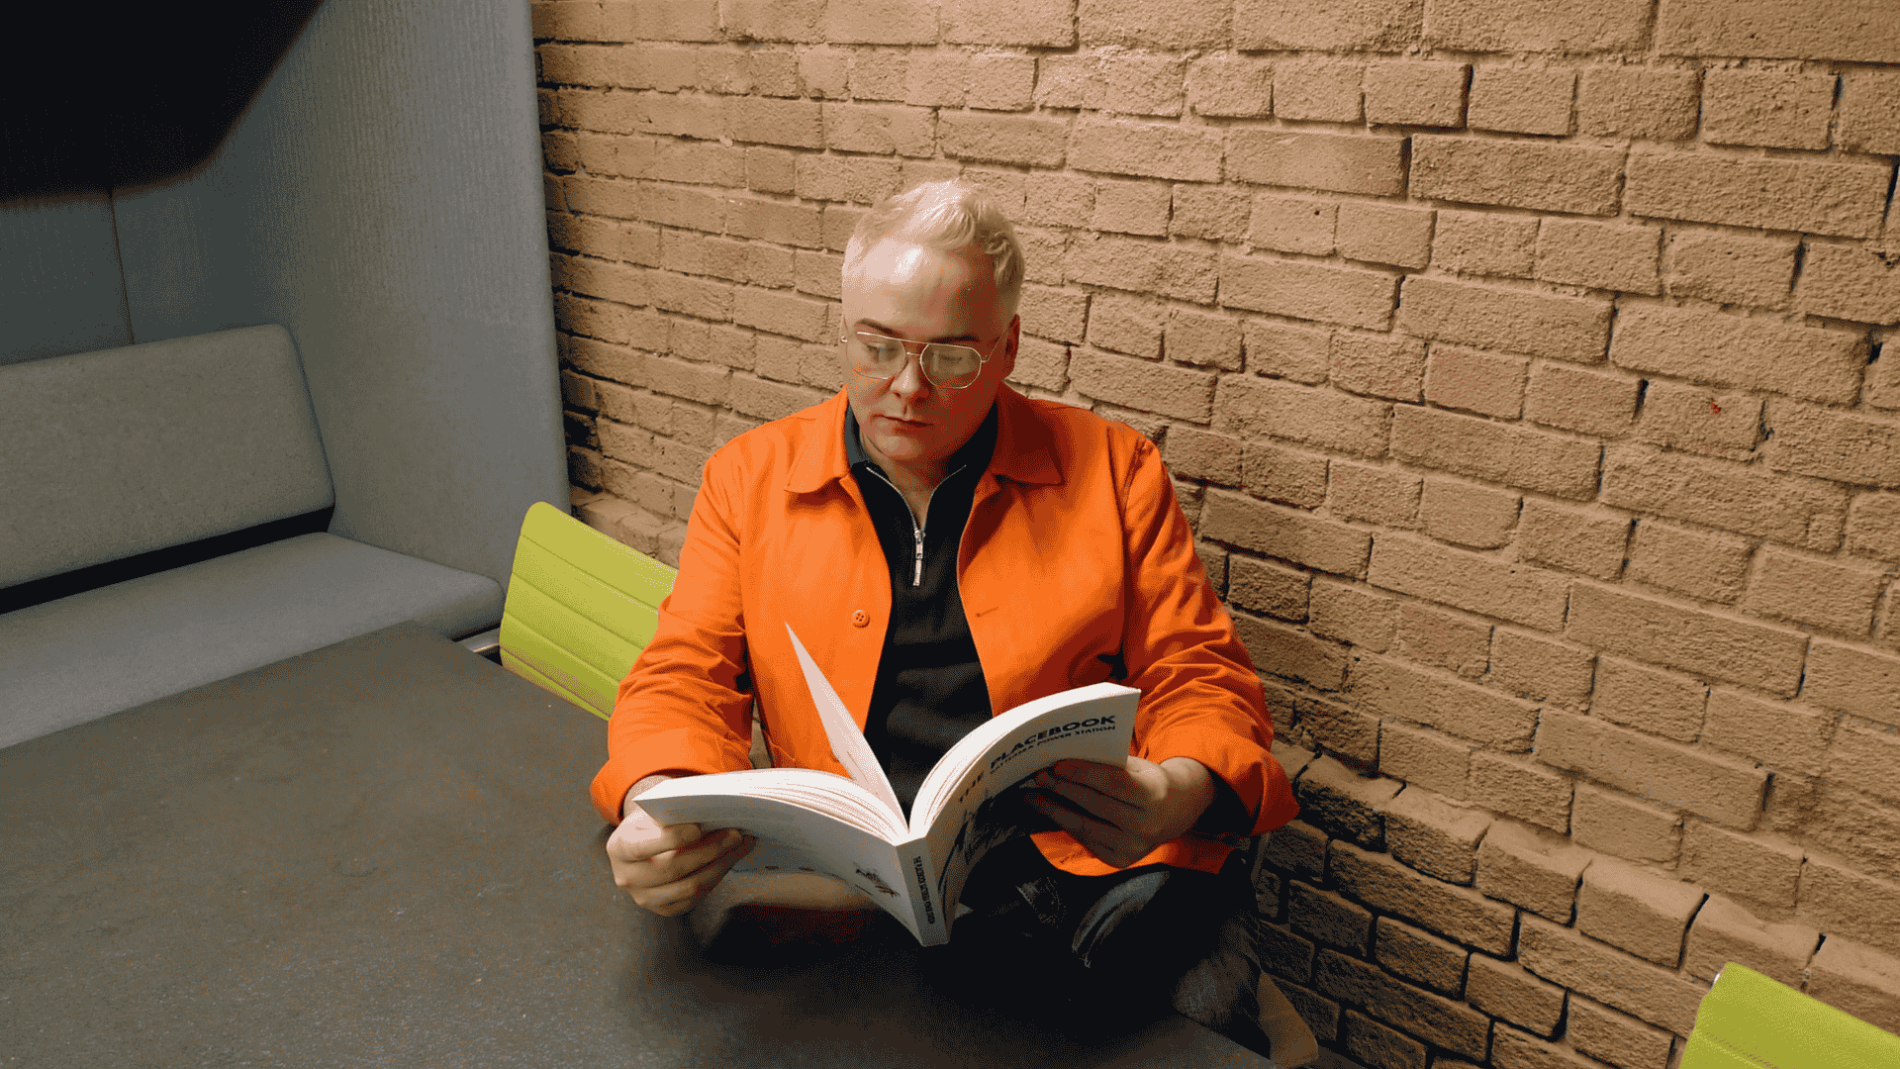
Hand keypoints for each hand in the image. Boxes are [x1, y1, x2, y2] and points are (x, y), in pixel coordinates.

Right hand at [606, 785, 755, 916]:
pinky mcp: (663, 909)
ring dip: (720, 865)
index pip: (643, 846)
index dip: (672, 839)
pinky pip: (694, 898)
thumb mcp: (654, 812)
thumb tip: (715, 813)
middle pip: (672, 868)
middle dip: (709, 850)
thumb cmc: (652, 822)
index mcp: (619, 847)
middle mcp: (627, 877)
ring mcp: (644, 897)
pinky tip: (729, 861)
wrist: (643, 842)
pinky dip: (716, 878)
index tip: (698, 828)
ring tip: (739, 846)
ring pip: (689, 887)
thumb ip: (675, 814)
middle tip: (735, 835)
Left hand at [1024, 756, 1215, 868]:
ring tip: (1033, 797)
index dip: (1082, 773)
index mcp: (1152, 795)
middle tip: (1039, 777)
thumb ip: (1109, 764)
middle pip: (1094, 805)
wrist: (1173, 812)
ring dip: (1054, 810)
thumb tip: (1066, 759)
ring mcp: (1133, 847)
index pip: (1113, 782)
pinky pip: (1087, 840)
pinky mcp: (1120, 860)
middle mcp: (1145, 825)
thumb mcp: (1138, 767)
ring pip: (1085, 826)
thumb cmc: (1147, 782)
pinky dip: (1066, 825)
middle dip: (1062, 789)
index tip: (1057, 765)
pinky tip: (1051, 812)